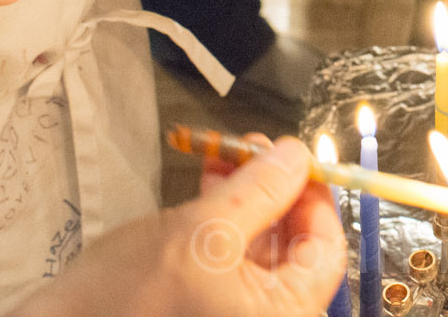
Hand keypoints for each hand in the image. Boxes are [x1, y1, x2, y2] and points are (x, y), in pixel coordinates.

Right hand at [9, 136, 344, 316]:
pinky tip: (212, 185)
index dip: (313, 194)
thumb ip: (259, 191)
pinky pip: (230, 266)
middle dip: (276, 191)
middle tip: (257, 147)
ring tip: (229, 155)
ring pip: (259, 253)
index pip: (325, 250)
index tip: (295, 156)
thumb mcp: (202, 232)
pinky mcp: (202, 312)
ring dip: (249, 200)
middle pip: (294, 250)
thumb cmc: (121, 303)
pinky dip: (225, 224)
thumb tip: (297, 157)